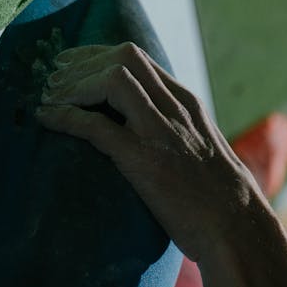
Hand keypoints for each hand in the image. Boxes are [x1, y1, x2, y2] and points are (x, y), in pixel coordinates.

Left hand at [36, 42, 265, 266]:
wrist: (239, 230)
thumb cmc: (220, 200)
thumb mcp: (202, 149)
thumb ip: (177, 132)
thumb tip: (147, 132)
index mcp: (187, 103)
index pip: (138, 58)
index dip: (97, 55)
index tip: (72, 65)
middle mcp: (175, 108)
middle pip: (124, 57)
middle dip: (82, 61)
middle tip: (53, 76)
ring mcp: (160, 132)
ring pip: (112, 79)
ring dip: (73, 84)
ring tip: (49, 96)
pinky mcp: (144, 160)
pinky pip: (96, 126)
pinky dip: (66, 117)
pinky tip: (47, 119)